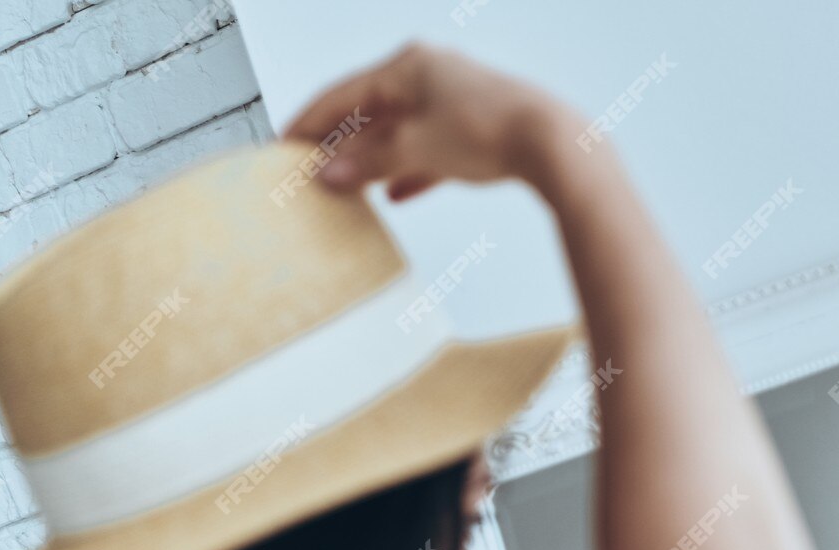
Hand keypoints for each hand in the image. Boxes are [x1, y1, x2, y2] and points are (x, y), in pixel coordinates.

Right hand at [282, 42, 572, 202]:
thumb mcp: (416, 149)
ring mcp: (454, 99)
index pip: (341, 93)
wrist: (555, 145)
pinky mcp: (476, 127)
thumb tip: (328, 175)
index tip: (284, 145)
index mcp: (407, 67)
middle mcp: (429, 74)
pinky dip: (410, 168)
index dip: (309, 121)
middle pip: (370, 110)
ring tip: (348, 185)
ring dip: (374, 158)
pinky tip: (396, 194)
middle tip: (311, 168)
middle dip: (341, 142)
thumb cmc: (489, 133)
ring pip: (400, 130)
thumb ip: (368, 163)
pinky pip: (430, 147)